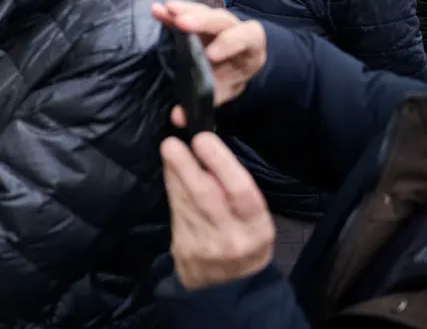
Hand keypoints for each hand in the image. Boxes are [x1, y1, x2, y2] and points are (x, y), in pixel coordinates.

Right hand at [151, 1, 266, 116]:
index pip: (246, 37)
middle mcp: (234, 27)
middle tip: (181, 23)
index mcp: (250, 45)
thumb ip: (205, 101)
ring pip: (202, 12)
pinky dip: (171, 12)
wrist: (232, 66)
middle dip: (201, 21)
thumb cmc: (230, 76)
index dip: (230, 43)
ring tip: (165, 11)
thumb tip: (177, 118)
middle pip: (221, 19)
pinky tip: (157, 10)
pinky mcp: (197, 18)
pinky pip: (186, 12)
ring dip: (183, 11)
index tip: (209, 56)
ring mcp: (215, 21)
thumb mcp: (224, 90)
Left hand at [161, 133, 273, 290]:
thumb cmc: (244, 239)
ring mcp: (205, 245)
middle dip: (188, 168)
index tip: (203, 140)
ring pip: (186, 203)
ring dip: (175, 173)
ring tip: (169, 148)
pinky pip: (176, 210)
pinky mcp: (183, 247)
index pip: (242, 193)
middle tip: (173, 143)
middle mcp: (232, 237)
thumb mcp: (253, 219)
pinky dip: (172, 186)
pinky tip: (169, 168)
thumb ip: (235, 189)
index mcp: (257, 228)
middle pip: (207, 197)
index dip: (222, 164)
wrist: (226, 285)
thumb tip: (208, 147)